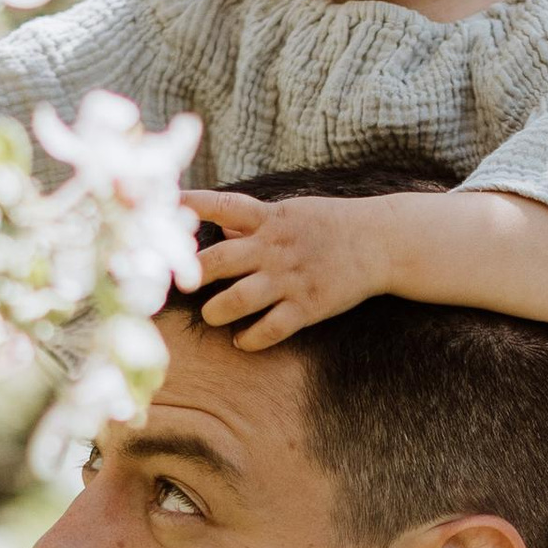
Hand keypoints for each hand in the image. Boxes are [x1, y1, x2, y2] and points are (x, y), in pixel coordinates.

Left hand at [185, 186, 396, 345]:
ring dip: (217, 311)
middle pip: (219, 261)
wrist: (381, 241)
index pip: (224, 205)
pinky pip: (272, 328)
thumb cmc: (330, 224)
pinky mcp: (308, 306)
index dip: (193, 206)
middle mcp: (275, 247)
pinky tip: (242, 341)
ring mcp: (291, 278)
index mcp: (269, 218)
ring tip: (212, 315)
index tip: (166, 207)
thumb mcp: (291, 212)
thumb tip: (219, 227)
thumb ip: (253, 222)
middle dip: (192, 274)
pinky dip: (252, 339)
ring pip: (239, 299)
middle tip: (179, 285)